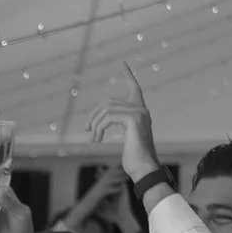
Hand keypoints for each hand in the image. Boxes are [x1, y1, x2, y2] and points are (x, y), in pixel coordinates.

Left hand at [85, 65, 158, 180]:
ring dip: (95, 124)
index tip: (123, 63)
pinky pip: (108, 117)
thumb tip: (101, 121)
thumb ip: (119, 124)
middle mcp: (142, 109)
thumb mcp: (126, 138)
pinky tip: (98, 138)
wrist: (144, 169)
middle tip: (87, 130)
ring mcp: (139, 113)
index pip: (135, 88)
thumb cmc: (135, 159)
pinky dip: (99, 127)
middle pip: (109, 102)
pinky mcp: (133, 120)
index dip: (128, 75)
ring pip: (106, 109)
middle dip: (95, 115)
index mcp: (141, 112)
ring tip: (94, 138)